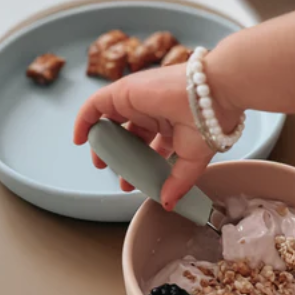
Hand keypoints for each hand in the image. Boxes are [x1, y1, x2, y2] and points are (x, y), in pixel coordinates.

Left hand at [73, 64, 242, 209]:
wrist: (214, 94)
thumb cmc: (211, 121)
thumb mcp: (193, 160)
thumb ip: (177, 182)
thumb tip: (166, 203)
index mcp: (172, 122)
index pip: (151, 144)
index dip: (141, 163)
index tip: (135, 182)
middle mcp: (154, 110)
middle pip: (130, 134)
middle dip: (121, 156)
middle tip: (117, 175)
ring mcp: (138, 100)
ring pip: (112, 121)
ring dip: (103, 141)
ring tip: (99, 162)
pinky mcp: (123, 92)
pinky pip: (95, 106)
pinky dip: (85, 121)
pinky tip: (80, 139)